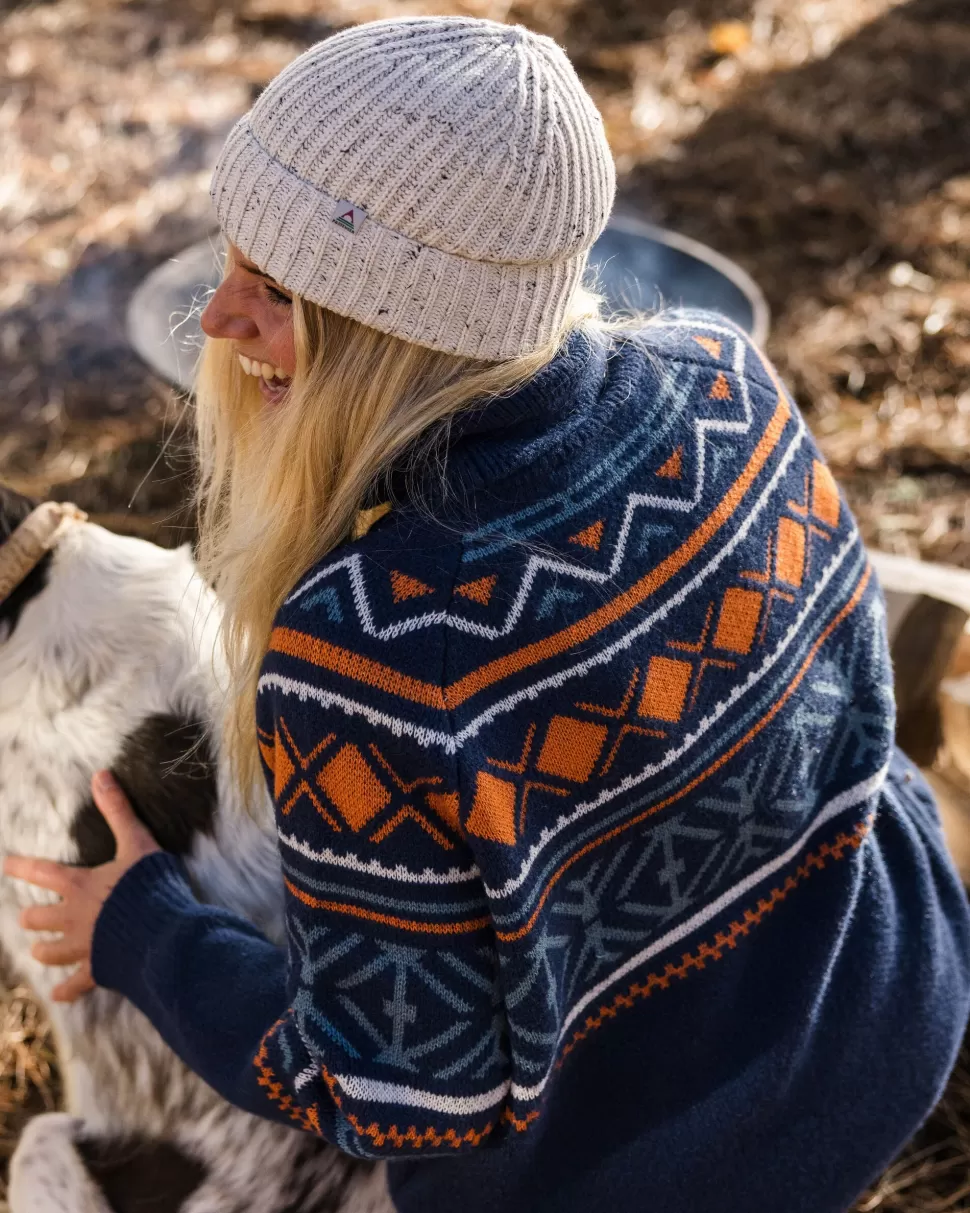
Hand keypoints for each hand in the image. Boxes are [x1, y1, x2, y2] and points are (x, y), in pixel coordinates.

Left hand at [3, 770, 160, 1001]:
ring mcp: (83, 946)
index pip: (42, 873)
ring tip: (42, 949)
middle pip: (37, 919)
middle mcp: (73, 917)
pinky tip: (60, 993)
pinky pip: (74, 986)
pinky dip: (66, 990)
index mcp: (80, 885)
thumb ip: (117, 811)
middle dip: (32, 917)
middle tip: (31, 916)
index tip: (6, 864)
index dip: (22, 868)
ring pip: (48, 952)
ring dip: (44, 950)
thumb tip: (101, 775)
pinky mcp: (97, 969)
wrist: (161, 932)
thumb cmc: (149, 886)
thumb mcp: (137, 842)